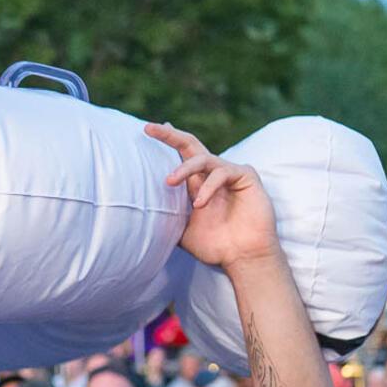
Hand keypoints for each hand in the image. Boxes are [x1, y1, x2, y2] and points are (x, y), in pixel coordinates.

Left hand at [146, 122, 279, 267]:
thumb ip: (168, 218)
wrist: (243, 257)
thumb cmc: (216, 246)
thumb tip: (140, 214)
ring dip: (184, 168)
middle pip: (191, 145)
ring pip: (203, 158)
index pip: (182, 155)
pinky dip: (208, 187)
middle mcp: (213, 174)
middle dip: (170, 135)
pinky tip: (200, 204)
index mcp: (198, 183)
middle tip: (150, 128)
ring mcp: (230, 173)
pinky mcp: (246, 176)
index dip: (168, 140)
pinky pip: (222, 172)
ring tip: (169, 182)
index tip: (147, 129)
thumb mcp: (183, 231)